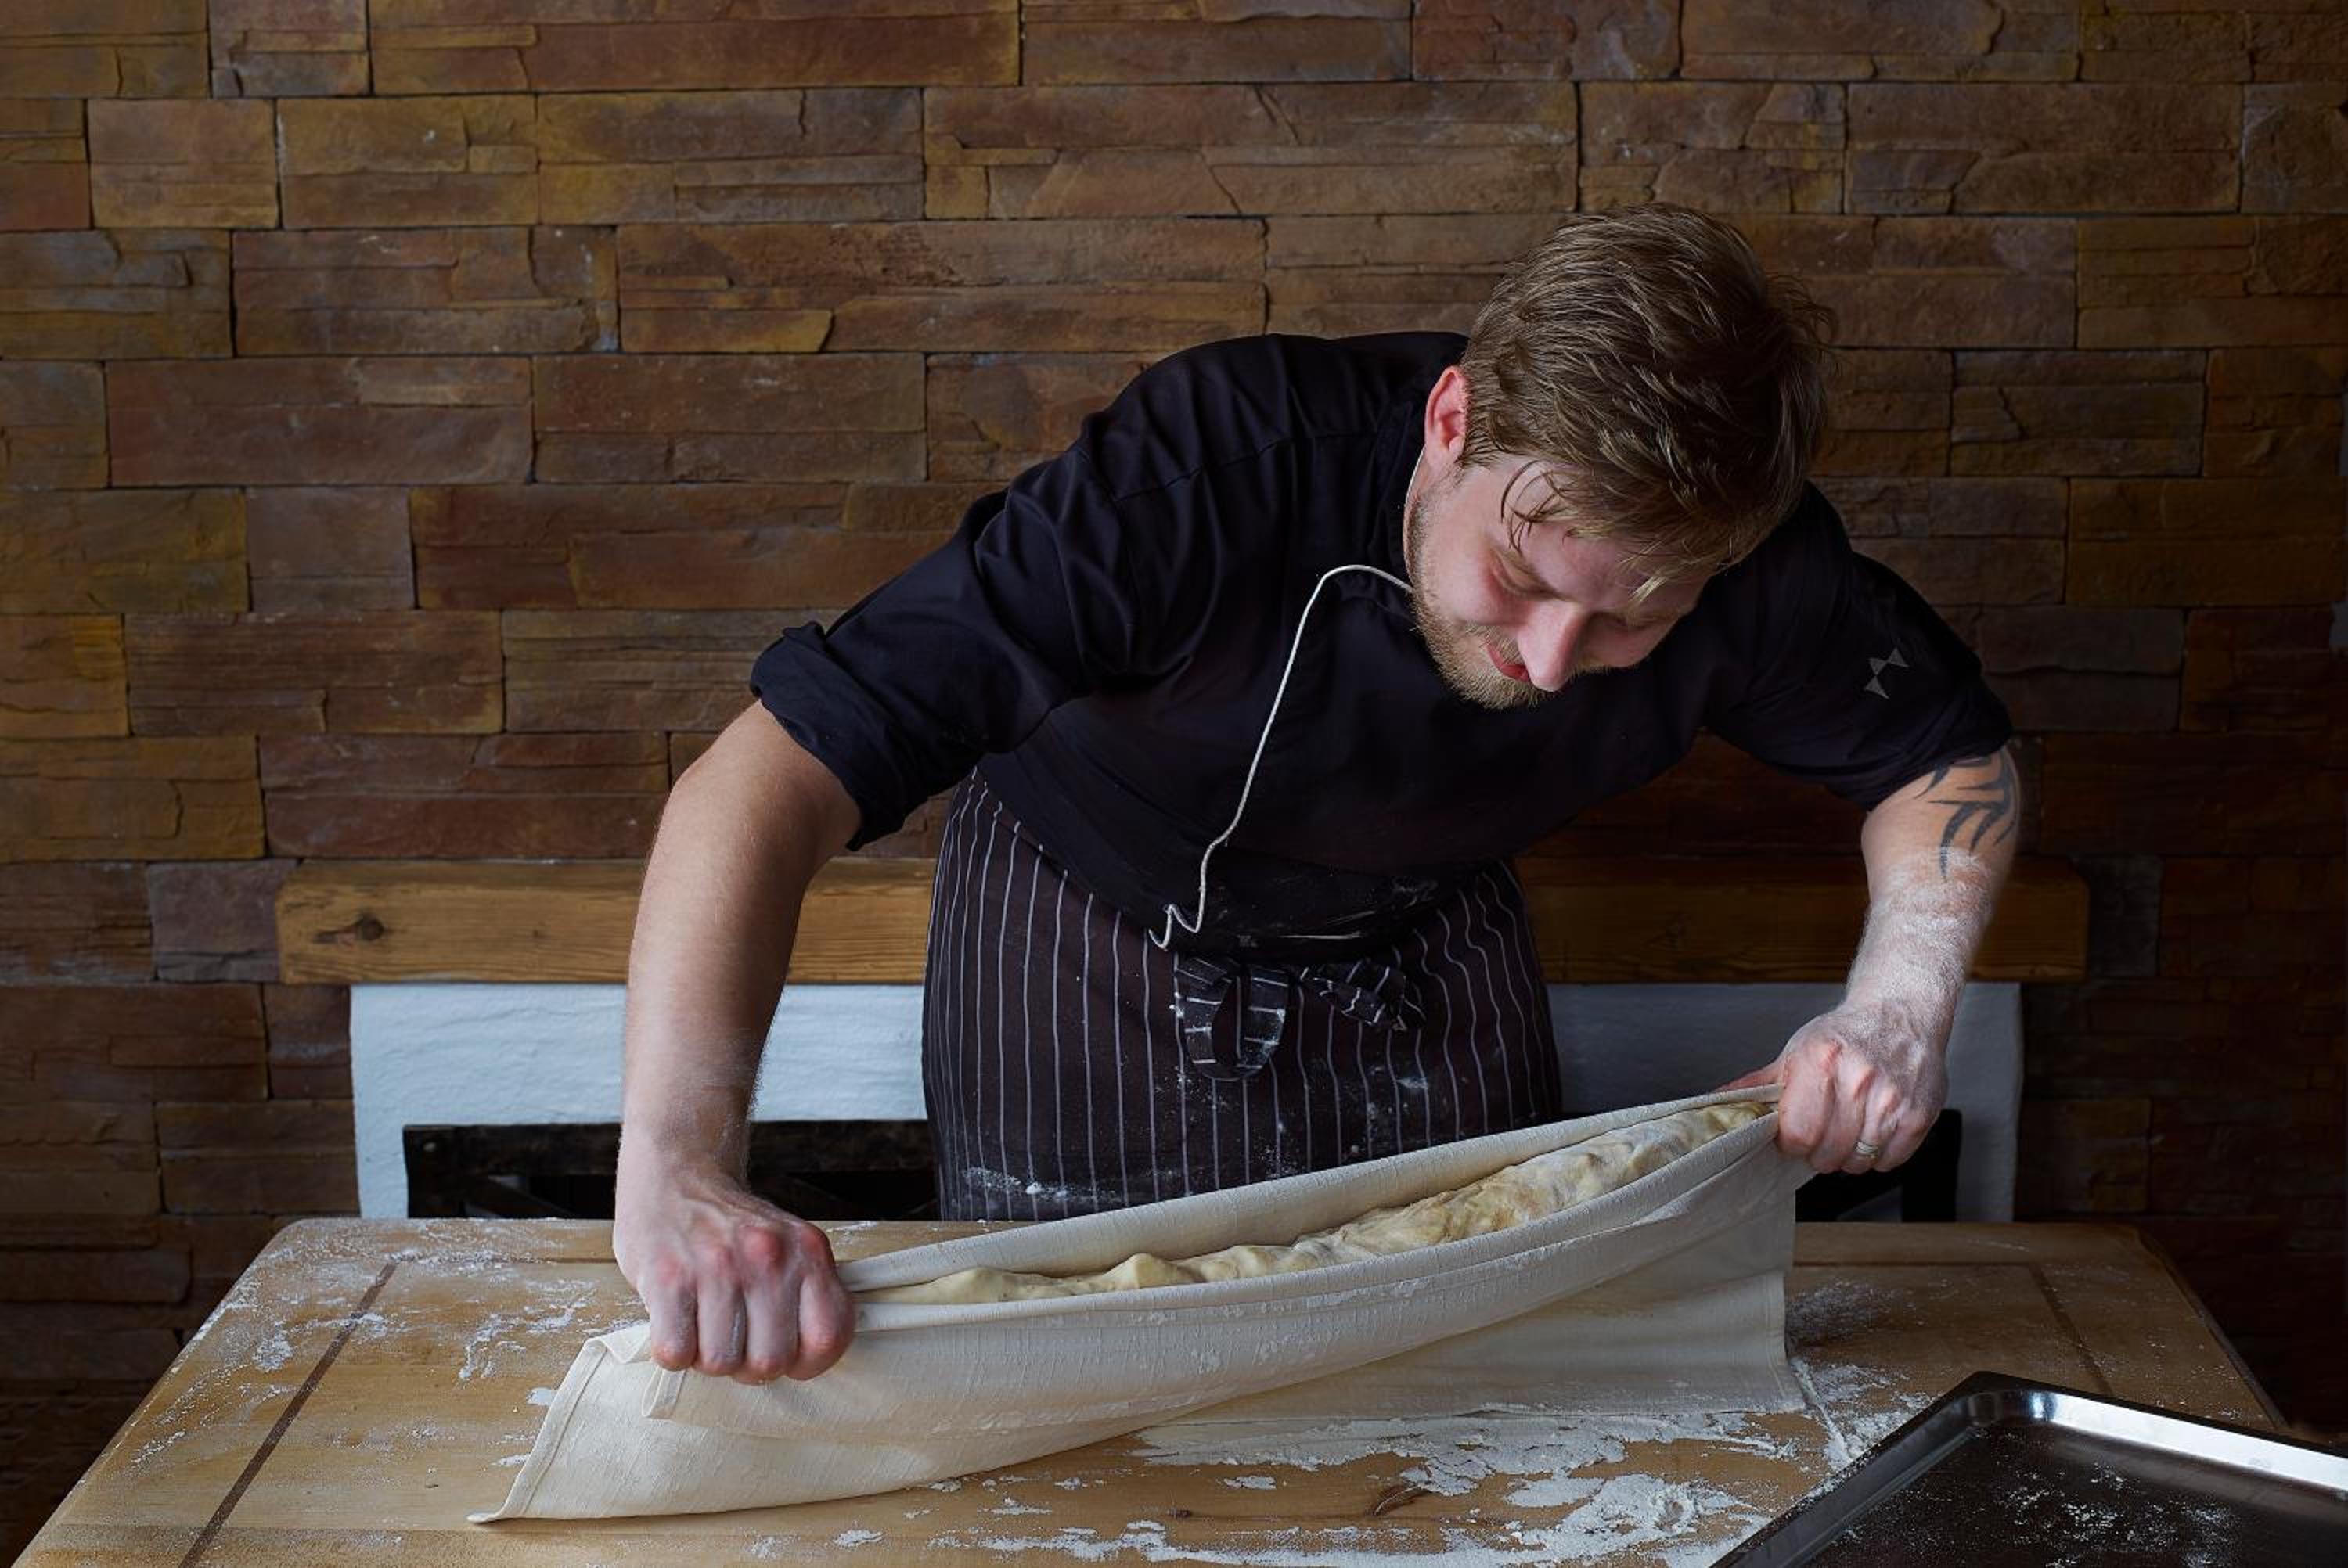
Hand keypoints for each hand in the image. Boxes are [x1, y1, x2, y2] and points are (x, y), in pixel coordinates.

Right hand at [612, 1155, 855, 1383]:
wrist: (678, 1174)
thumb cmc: (733, 1226)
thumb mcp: (791, 1245)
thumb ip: (808, 1294)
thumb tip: (811, 1358)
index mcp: (807, 1250)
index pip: (828, 1337)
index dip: (807, 1363)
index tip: (788, 1357)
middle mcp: (768, 1256)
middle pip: (770, 1361)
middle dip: (749, 1364)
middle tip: (735, 1339)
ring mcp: (718, 1266)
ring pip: (720, 1363)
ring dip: (707, 1356)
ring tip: (703, 1324)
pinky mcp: (669, 1277)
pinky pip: (675, 1352)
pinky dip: (673, 1349)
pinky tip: (676, 1320)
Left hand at [1715, 997, 1946, 1172]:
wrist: (1899, 1013)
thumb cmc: (1845, 1035)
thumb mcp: (1795, 1052)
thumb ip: (1757, 1085)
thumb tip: (1715, 1105)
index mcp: (1820, 1062)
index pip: (1798, 1134)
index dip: (1792, 1141)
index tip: (1795, 1133)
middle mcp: (1858, 1080)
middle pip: (1827, 1154)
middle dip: (1819, 1152)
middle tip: (1823, 1132)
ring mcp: (1892, 1100)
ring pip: (1858, 1163)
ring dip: (1849, 1155)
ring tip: (1850, 1127)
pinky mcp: (1919, 1115)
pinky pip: (1890, 1162)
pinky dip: (1879, 1155)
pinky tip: (1875, 1129)